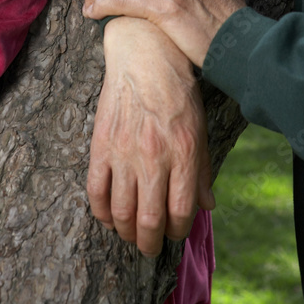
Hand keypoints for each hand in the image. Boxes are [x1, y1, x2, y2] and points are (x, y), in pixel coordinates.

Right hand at [88, 16, 213, 256]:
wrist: (144, 55)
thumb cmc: (177, 92)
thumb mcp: (199, 129)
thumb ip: (202, 170)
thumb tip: (207, 206)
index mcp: (183, 153)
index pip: (181, 211)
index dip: (179, 231)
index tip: (176, 233)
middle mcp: (154, 157)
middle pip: (149, 220)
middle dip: (150, 243)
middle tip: (150, 247)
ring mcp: (125, 152)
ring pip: (121, 212)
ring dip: (125, 233)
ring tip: (130, 235)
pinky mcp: (101, 145)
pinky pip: (96, 191)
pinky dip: (100, 212)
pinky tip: (108, 217)